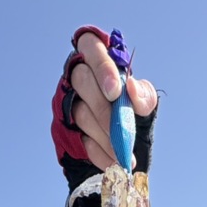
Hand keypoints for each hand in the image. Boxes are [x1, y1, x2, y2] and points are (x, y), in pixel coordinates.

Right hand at [52, 26, 157, 184]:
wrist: (126, 142)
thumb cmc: (133, 110)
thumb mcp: (143, 101)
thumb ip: (142, 94)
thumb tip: (130, 88)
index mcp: (97, 56)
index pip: (90, 45)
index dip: (101, 67)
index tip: (115, 92)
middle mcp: (77, 73)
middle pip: (82, 81)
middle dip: (104, 108)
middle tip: (121, 129)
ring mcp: (67, 99)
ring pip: (80, 113)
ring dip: (104, 135)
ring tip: (124, 153)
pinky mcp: (63, 126)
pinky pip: (78, 138)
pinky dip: (98, 153)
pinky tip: (113, 162)